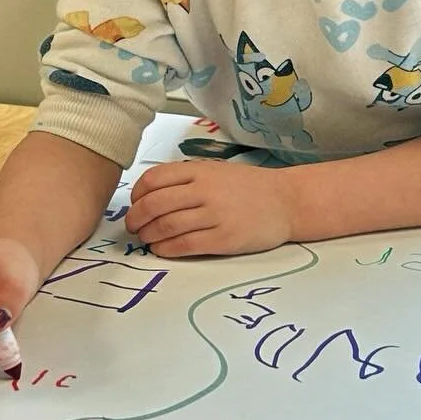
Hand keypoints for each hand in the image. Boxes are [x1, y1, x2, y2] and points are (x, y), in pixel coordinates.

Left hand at [126, 160, 292, 257]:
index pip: (154, 180)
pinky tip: (162, 249)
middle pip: (155, 204)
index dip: (137, 195)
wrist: (287, 201)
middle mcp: (205, 190)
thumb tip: (150, 197)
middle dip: (136, 219)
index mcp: (200, 170)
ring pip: (167, 226)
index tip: (134, 205)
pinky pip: (185, 245)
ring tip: (146, 239)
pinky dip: (166, 249)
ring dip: (149, 236)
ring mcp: (215, 215)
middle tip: (133, 227)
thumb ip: (187, 180)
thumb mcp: (217, 171)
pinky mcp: (224, 238)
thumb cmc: (250, 187)